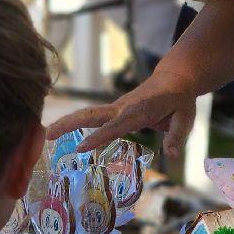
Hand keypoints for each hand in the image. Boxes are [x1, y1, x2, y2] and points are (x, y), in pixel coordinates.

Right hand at [47, 69, 198, 159]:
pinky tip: (62, 131)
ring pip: (88, 113)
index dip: (98, 137)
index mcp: (139, 111)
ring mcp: (117, 107)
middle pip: (92, 115)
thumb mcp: (186, 119)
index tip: (80, 148)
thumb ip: (176, 137)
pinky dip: (76, 122)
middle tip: (48, 135)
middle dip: (70, 123)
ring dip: (67, 122)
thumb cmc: (180, 100)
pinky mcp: (115, 109)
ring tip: (47, 134)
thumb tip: (169, 156)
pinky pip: (94, 116)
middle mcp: (123, 108)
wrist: (175, 78)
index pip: (115, 126)